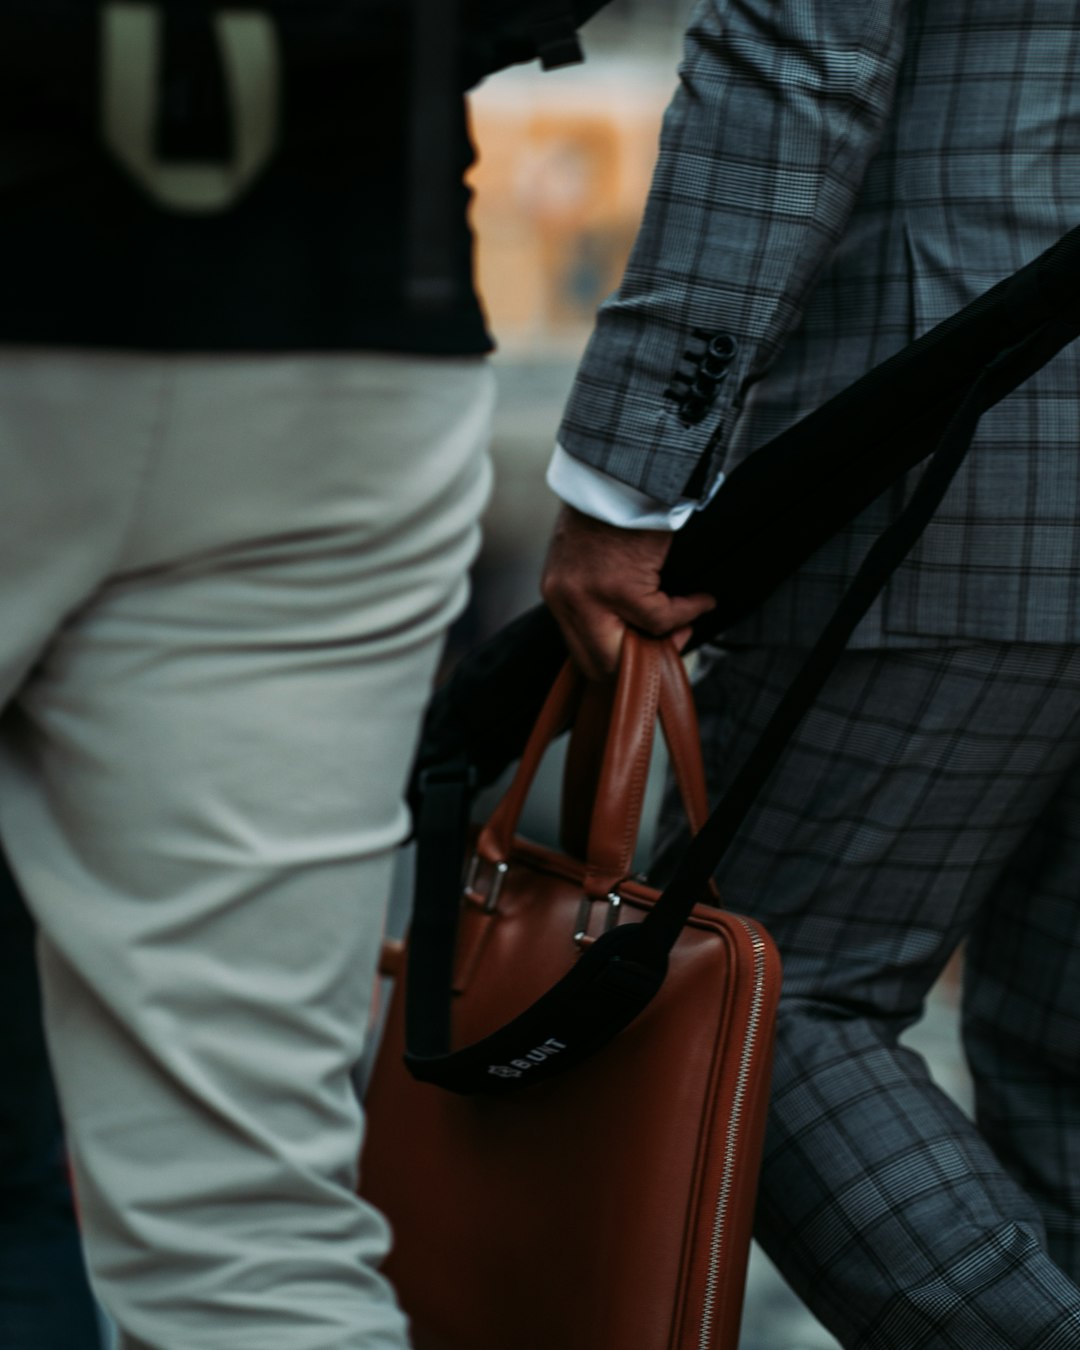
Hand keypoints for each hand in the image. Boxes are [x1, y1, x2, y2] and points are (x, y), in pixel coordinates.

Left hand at [540, 505, 715, 679]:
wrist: (622, 470)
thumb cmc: (614, 507)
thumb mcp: (588, 557)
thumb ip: (596, 594)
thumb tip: (632, 632)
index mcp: (557, 593)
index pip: (580, 651)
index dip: (618, 660)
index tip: (648, 648)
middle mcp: (566, 600)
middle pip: (599, 664)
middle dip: (639, 662)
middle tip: (671, 643)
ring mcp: (590, 597)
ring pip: (631, 649)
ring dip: (669, 637)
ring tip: (689, 620)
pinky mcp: (621, 588)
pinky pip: (660, 618)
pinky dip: (688, 610)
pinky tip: (701, 599)